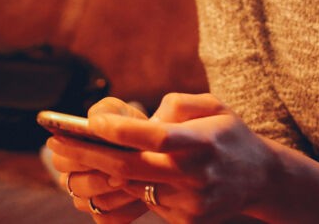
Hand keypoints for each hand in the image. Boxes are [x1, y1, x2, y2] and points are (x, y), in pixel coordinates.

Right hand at [48, 98, 149, 222]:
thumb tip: (93, 122)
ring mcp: (87, 199)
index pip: (60, 159)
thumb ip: (106, 111)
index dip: (78, 156)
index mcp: (68, 150)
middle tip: (123, 173)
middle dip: (98, 178)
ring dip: (116, 193)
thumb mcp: (120, 112)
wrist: (155, 149)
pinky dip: (125, 209)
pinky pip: (108, 219)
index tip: (100, 151)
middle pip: (74, 185)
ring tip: (136, 181)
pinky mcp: (105, 216)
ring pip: (93, 203)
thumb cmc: (130, 126)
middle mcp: (73, 177)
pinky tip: (141, 196)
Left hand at [53, 93, 276, 223]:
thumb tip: (140, 119)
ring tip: (67, 158)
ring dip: (96, 174)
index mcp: (204, 142)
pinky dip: (123, 186)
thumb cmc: (228, 134)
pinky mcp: (184, 221)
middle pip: (132, 169)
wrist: (261, 179)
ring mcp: (190, 203)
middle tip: (57, 144)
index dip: (123, 131)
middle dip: (89, 155)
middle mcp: (196, 176)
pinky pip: (144, 201)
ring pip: (131, 188)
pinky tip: (104, 172)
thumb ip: (177, 105)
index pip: (158, 138)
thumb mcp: (213, 106)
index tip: (91, 121)